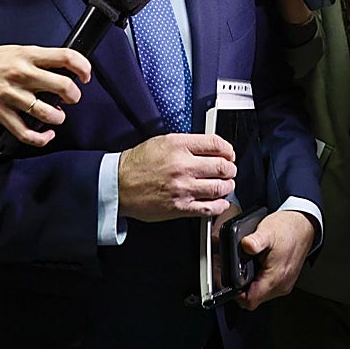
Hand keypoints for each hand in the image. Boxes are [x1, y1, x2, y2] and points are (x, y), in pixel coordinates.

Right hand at [0, 41, 92, 145]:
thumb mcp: (13, 51)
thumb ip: (35, 61)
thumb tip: (60, 72)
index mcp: (26, 54)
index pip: (65, 56)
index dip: (83, 67)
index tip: (86, 76)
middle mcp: (21, 73)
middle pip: (62, 86)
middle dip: (73, 96)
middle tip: (71, 98)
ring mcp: (10, 94)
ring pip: (47, 112)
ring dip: (58, 117)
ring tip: (57, 116)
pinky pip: (26, 132)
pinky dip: (41, 138)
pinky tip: (46, 135)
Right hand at [118, 134, 235, 221]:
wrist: (119, 185)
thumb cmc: (137, 164)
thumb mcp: (161, 141)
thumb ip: (186, 144)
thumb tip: (209, 147)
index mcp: (178, 145)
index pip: (216, 143)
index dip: (228, 149)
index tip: (229, 153)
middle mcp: (183, 166)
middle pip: (222, 166)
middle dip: (230, 168)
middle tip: (229, 170)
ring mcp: (183, 188)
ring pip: (220, 187)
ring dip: (227, 186)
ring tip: (225, 185)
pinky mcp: (181, 207)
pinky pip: (210, 208)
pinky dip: (220, 205)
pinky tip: (219, 201)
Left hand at [235, 210, 314, 309]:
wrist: (303, 225)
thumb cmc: (287, 229)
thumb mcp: (267, 231)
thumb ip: (256, 241)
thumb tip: (245, 245)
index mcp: (275, 277)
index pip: (250, 301)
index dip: (235, 295)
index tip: (228, 283)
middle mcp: (281, 285)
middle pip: (254, 299)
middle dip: (241, 289)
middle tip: (234, 272)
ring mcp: (284, 283)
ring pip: (260, 294)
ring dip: (250, 285)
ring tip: (245, 268)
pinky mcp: (285, 280)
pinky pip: (267, 287)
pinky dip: (258, 280)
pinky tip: (256, 267)